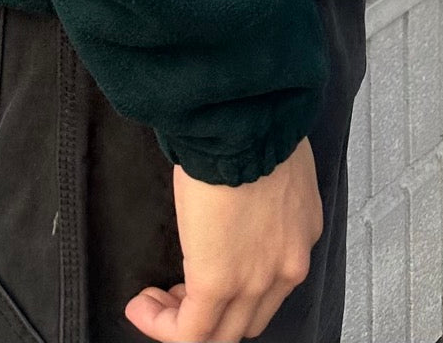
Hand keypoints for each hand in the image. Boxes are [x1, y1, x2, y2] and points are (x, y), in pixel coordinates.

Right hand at [124, 136, 322, 341]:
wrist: (243, 121)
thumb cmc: (254, 125)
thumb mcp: (271, 161)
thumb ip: (259, 188)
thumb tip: (233, 188)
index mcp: (300, 232)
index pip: (271, 282)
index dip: (236, 286)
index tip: (205, 267)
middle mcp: (286, 265)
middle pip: (248, 316)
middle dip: (211, 311)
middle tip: (178, 293)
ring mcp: (255, 280)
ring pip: (222, 333)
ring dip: (184, 323)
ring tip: (155, 304)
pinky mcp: (217, 282)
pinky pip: (191, 331)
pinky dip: (164, 326)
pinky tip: (143, 307)